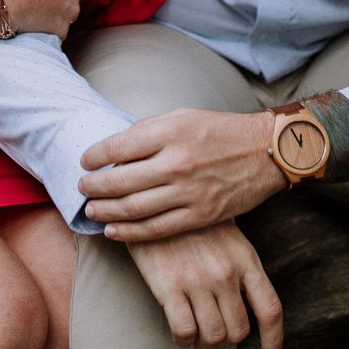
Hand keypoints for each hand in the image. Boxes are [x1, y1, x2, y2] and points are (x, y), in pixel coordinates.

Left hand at [79, 109, 286, 240]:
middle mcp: (177, 162)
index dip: (93, 156)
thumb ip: (148, 131)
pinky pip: (156, 229)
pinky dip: (129, 232)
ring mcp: (189, 192)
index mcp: (170, 132)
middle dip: (92, 187)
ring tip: (90, 209)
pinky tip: (113, 230)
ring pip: (133, 209)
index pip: (117, 147)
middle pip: (119, 182)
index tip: (85, 161)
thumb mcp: (183, 117)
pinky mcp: (200, 215)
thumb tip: (114, 149)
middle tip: (81, 188)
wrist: (266, 151)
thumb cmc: (221, 131)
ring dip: (105, 211)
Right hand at [125, 222, 283, 348]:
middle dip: (227, 338)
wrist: (156, 199)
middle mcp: (225, 272)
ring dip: (205, 342)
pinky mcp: (169, 286)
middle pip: (239, 331)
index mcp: (245, 259)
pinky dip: (184, 339)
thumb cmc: (193, 220)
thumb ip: (241, 269)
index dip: (274, 340)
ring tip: (197, 333)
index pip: (270, 309)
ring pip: (213, 336)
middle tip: (214, 331)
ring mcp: (198, 280)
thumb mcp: (229, 236)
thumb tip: (248, 306)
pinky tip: (180, 330)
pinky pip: (184, 331)